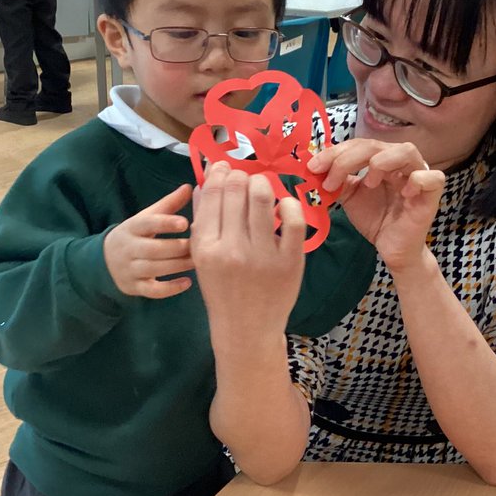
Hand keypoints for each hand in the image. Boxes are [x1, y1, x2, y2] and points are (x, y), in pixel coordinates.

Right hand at [103, 185, 193, 298]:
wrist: (105, 261)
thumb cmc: (135, 235)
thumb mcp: (146, 218)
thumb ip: (168, 205)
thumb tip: (190, 187)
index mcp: (132, 227)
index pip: (147, 224)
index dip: (165, 223)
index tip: (185, 223)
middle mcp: (129, 249)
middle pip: (153, 249)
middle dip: (178, 248)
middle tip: (201, 245)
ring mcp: (130, 270)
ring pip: (155, 269)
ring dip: (179, 265)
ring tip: (199, 261)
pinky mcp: (134, 287)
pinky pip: (153, 291)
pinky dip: (171, 288)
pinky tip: (188, 282)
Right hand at [191, 162, 305, 337]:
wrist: (246, 328)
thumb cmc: (222, 290)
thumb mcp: (202, 258)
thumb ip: (202, 221)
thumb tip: (204, 182)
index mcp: (206, 247)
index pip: (212, 195)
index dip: (219, 173)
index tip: (224, 167)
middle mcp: (232, 249)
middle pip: (237, 191)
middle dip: (241, 176)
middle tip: (245, 178)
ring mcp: (262, 256)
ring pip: (262, 198)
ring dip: (263, 183)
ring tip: (263, 186)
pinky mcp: (289, 262)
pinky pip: (293, 220)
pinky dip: (289, 204)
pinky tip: (283, 206)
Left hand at [308, 139, 444, 272]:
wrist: (392, 248)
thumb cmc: (375, 219)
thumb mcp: (349, 197)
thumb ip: (336, 181)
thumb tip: (314, 168)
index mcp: (381, 158)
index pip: (358, 144)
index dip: (335, 152)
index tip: (313, 168)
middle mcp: (399, 161)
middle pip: (376, 145)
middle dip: (347, 159)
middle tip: (330, 180)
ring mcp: (418, 175)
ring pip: (406, 151)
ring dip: (382, 162)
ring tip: (368, 183)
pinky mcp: (432, 193)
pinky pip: (432, 177)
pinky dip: (417, 180)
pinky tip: (404, 192)